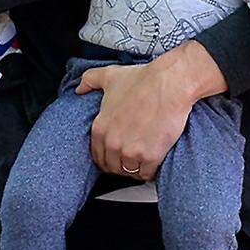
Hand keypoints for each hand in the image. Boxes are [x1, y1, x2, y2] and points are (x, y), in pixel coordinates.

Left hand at [78, 44, 214, 179]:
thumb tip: (80, 89)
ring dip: (136, 168)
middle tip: (132, 157)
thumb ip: (90, 80)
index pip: (98, 155)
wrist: (170, 83)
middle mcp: (112, 143)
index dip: (108, 156)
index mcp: (100, 128)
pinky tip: (155, 161)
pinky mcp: (150, 156)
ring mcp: (131, 151)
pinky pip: (147, 174)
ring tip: (144, 160)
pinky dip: (151, 170)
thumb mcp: (110, 76)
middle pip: (113, 166)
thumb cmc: (143, 79)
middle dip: (122, 163)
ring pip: (129, 172)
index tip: (117, 154)